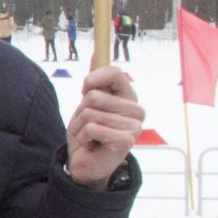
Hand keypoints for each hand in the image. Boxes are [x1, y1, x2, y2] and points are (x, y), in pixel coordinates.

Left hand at [66, 66, 142, 189]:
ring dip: (80, 127)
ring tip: (90, 137)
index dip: (93, 79)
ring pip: (90, 112)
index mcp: (128, 97)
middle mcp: (136, 110)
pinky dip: (84, 137)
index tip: (85, 91)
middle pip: (94, 96)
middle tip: (88, 126)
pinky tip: (92, 145)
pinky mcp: (126, 141)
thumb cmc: (88, 132)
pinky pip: (92, 128)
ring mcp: (134, 126)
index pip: (115, 72)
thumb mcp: (88, 103)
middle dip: (81, 111)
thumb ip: (95, 81)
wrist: (85, 163)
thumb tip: (97, 53)